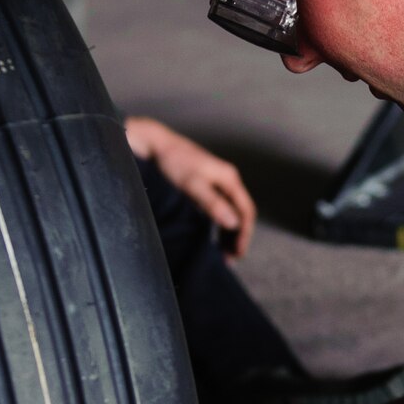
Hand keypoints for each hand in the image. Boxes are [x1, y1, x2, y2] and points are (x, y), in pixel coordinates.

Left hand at [125, 117, 256, 258]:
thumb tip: (233, 224)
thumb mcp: (193, 184)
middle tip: (231, 259)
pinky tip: (214, 237)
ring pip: (231, 212)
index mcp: (229, 179)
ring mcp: (218, 183)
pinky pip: (221, 209)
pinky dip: (220, 224)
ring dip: (230, 233)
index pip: (246, 211)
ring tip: (224, 253)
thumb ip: (213, 203)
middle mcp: (228, 180)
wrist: (157, 144)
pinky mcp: (207, 185)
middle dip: (238, 237)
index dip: (245, 234)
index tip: (238, 253)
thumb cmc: (174, 162)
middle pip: (241, 213)